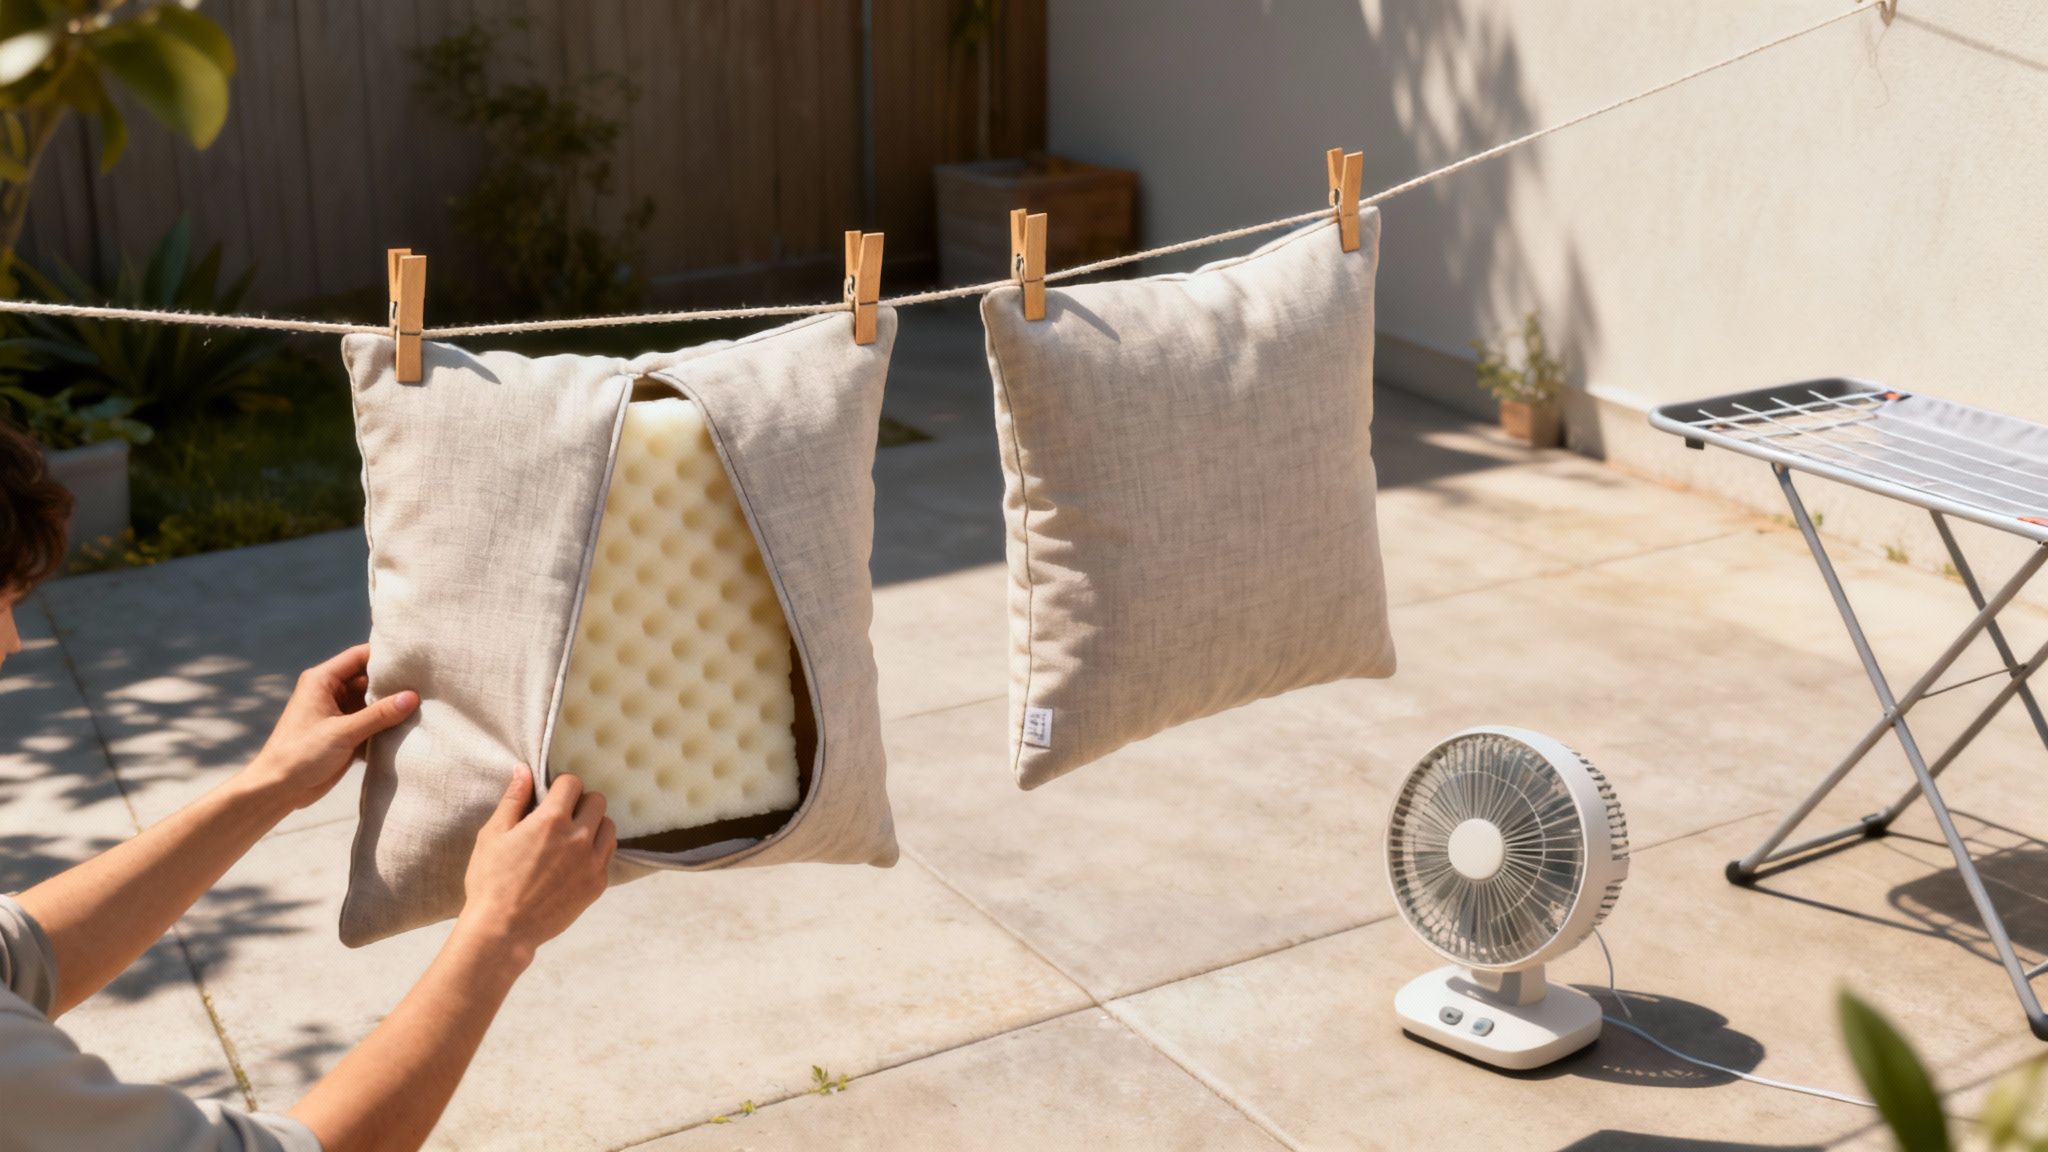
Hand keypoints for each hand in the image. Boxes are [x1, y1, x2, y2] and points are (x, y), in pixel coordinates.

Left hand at [243, 644, 417, 809]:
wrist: (278, 789)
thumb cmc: (299, 754)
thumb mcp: (342, 732)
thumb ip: (378, 714)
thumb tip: (412, 697)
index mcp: (322, 680)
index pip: (360, 656)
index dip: (386, 655)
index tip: (415, 658)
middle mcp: (331, 692)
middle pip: (370, 679)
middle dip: (394, 683)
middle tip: (426, 685)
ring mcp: (338, 713)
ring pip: (372, 702)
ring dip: (392, 707)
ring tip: (423, 706)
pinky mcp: (345, 733)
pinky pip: (371, 722)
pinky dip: (386, 725)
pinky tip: (408, 727)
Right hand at [458, 767, 614, 963]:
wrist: (502, 930)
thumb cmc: (491, 881)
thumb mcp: (493, 835)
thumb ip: (513, 799)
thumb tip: (524, 770)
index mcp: (551, 820)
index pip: (573, 783)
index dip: (561, 786)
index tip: (552, 797)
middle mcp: (579, 838)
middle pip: (598, 801)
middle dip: (580, 803)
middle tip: (562, 817)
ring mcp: (592, 863)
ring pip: (609, 827)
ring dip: (594, 826)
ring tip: (572, 838)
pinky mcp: (597, 884)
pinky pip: (607, 856)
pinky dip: (596, 852)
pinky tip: (575, 861)